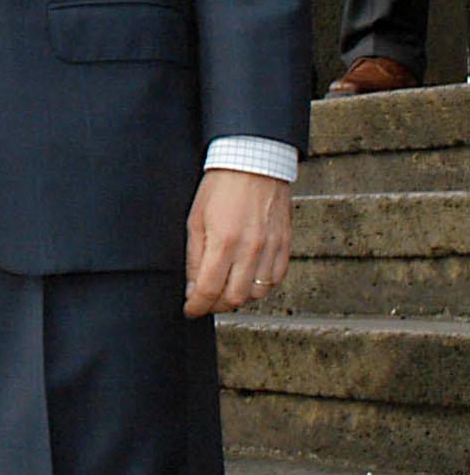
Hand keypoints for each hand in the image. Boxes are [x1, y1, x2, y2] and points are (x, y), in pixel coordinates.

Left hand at [184, 168, 291, 317]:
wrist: (253, 164)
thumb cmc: (219, 188)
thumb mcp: (195, 219)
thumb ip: (194, 256)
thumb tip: (192, 287)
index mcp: (224, 241)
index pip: (209, 289)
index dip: (197, 306)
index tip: (190, 310)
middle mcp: (251, 249)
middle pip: (236, 298)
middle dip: (217, 305)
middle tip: (205, 300)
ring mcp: (272, 248)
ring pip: (258, 293)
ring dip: (239, 296)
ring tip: (225, 287)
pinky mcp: (285, 245)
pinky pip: (275, 279)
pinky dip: (260, 285)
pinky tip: (247, 276)